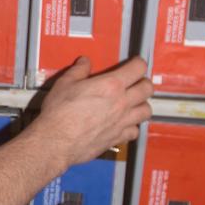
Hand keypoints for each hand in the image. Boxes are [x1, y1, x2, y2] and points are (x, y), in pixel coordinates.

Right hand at [35, 56, 153, 171]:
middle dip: (143, 82)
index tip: (135, 63)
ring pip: (147, 110)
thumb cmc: (59, 113)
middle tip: (135, 82)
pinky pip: (135, 131)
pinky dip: (133, 127)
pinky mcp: (118, 137)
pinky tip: (124, 124)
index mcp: (111, 85)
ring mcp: (122, 122)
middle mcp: (122, 103)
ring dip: (142, 104)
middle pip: (147, 89)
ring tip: (133, 103)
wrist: (56, 141)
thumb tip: (85, 62)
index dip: (138, 63)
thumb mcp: (65, 83)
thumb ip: (78, 70)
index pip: (138, 69)